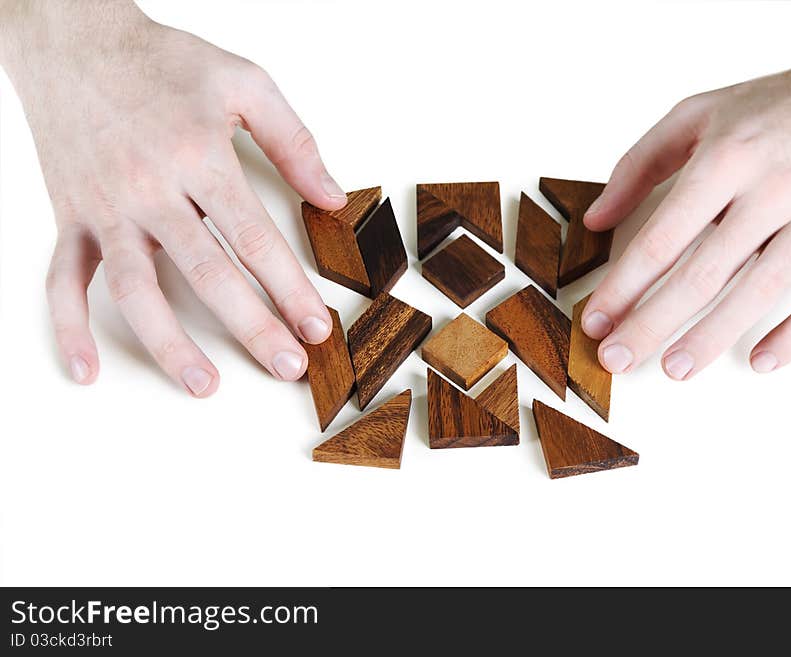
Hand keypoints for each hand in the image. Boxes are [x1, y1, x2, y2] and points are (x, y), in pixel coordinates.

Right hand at [0, 1, 345, 395]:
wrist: (74, 39)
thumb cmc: (163, 62)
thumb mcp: (244, 82)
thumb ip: (293, 142)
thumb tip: (333, 197)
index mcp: (198, 157)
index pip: (254, 238)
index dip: (290, 287)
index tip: (316, 325)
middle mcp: (150, 189)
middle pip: (207, 273)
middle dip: (252, 325)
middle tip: (286, 365)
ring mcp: (106, 209)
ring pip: (135, 289)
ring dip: (169, 343)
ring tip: (204, 385)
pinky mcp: (72, 218)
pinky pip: (62, 280)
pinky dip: (69, 327)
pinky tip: (86, 369)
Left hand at [580, 11, 790, 379]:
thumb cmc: (772, 108)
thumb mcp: (694, 116)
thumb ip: (638, 165)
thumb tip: (595, 220)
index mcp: (726, 158)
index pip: (662, 238)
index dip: (623, 286)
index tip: (595, 320)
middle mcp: (773, 189)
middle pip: (702, 275)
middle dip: (652, 324)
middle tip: (617, 358)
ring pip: (758, 292)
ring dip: (711, 338)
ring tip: (672, 369)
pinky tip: (759, 360)